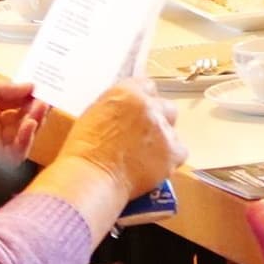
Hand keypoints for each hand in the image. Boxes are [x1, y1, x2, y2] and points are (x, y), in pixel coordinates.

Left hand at [0, 79, 48, 155]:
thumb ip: (2, 89)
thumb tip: (30, 86)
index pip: (15, 104)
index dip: (28, 97)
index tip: (41, 88)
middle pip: (23, 119)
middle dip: (36, 108)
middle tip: (46, 99)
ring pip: (24, 135)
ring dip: (35, 121)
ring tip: (40, 108)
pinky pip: (18, 152)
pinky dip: (27, 139)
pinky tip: (29, 125)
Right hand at [58, 84, 181, 188]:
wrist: (91, 177)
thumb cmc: (83, 150)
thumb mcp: (93, 114)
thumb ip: (115, 105)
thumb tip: (125, 106)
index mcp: (127, 92)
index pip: (147, 86)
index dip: (143, 100)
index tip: (139, 112)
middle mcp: (149, 106)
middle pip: (165, 107)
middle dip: (158, 119)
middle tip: (143, 136)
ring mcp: (162, 129)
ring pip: (172, 130)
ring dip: (163, 140)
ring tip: (144, 156)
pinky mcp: (172, 152)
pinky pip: (179, 152)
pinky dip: (169, 159)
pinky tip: (152, 166)